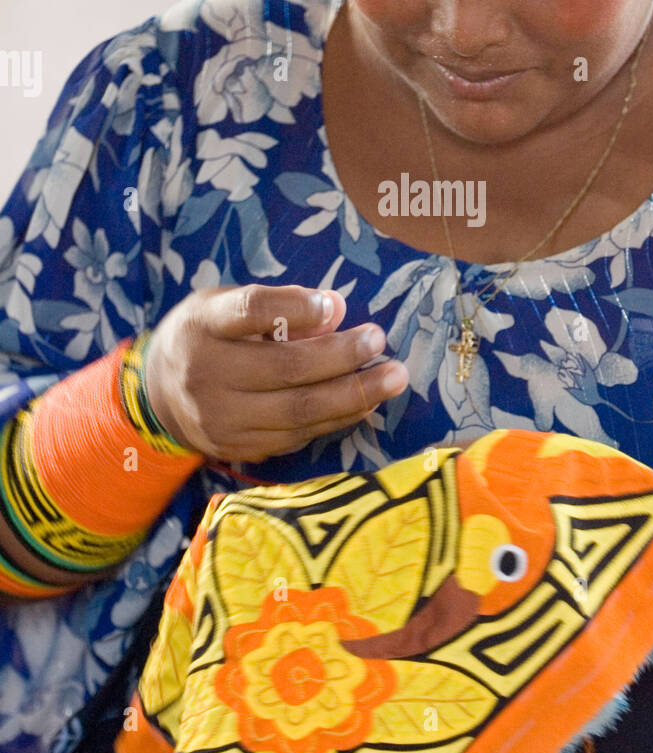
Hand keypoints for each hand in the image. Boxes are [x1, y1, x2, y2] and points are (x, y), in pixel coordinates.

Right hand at [143, 284, 408, 462]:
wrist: (158, 397)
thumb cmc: (205, 337)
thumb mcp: (225, 305)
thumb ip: (278, 304)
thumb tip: (337, 309)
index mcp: (205, 325)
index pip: (251, 311)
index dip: (296, 308)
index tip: (336, 306)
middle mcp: (208, 374)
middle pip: (286, 368)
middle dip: (342, 357)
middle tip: (380, 341)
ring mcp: (222, 419)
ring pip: (298, 411)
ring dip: (353, 395)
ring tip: (393, 378)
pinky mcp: (238, 448)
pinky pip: (297, 436)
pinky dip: (336, 420)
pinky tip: (365, 403)